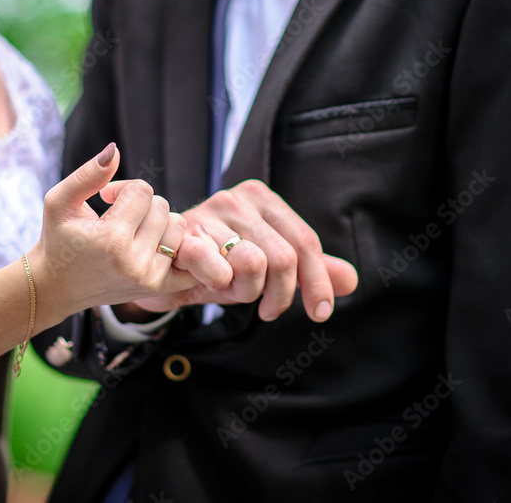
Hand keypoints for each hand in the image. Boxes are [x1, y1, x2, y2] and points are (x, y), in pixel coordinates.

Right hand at [30, 144, 196, 317]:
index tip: (106, 200)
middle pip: (162, 207)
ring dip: (157, 223)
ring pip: (178, 226)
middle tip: (118, 218)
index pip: (142, 191)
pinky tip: (157, 244)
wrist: (57, 287)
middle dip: (140, 206)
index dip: (123, 189)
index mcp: (111, 240)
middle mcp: (135, 263)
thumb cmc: (57, 240)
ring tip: (132, 232)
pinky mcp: (160, 288)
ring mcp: (150, 278)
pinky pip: (190, 256)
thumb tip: (115, 150)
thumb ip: (87, 174)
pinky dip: (180, 246)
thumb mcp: (59, 202)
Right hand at [104, 180, 356, 321]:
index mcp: (262, 198)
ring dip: (245, 292)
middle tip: (264, 307)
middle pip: (284, 257)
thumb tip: (352, 280)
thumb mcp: (266, 266)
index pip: (306, 241)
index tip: (320, 312)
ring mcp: (207, 212)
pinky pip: (217, 270)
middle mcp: (237, 198)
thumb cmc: (216, 264)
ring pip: (253, 264)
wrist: (159, 266)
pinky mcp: (181, 234)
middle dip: (278, 294)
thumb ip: (308, 270)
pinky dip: (217, 286)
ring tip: (230, 290)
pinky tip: (206, 285)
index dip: (318, 282)